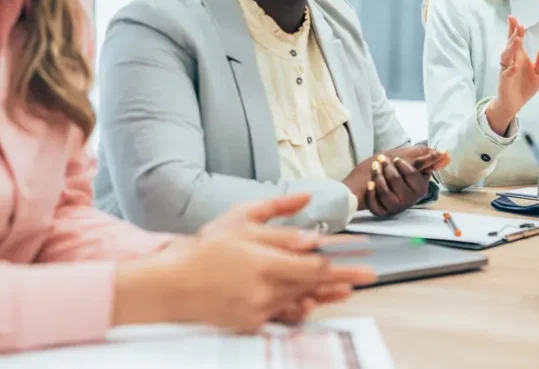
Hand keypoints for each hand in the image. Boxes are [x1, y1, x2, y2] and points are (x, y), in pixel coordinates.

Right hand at [114, 195, 375, 331]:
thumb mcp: (242, 223)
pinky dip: (297, 306)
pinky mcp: (250, 324)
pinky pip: (282, 315)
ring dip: (324, 295)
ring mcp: (257, 311)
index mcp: (264, 264)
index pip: (315, 268)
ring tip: (343, 290)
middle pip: (314, 286)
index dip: (344, 267)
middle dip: (342, 281)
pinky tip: (310, 301)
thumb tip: (309, 215)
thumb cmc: (207, 250)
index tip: (367, 266)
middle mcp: (264, 291)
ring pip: (301, 301)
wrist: (171, 286)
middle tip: (367, 277)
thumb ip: (279, 221)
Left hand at [364, 149, 447, 216]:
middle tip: (381, 159)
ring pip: (385, 192)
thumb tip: (446, 154)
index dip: (402, 164)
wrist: (370, 183)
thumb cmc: (393, 171)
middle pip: (396, 181)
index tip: (395, 158)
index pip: (412, 174)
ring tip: (374, 167)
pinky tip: (370, 183)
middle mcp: (409, 200)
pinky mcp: (382, 213)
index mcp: (420, 188)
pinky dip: (371, 192)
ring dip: (377, 177)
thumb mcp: (410, 162)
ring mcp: (395, 207)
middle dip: (387, 167)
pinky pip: (375, 204)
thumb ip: (427, 158)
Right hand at [486, 16, 538, 134]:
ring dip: (511, 47)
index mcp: (519, 56)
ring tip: (517, 39)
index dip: (513, 28)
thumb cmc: (525, 87)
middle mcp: (511, 60)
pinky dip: (511, 67)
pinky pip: (507, 71)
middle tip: (518, 25)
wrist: (514, 104)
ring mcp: (506, 69)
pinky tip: (515, 63)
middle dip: (513, 34)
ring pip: (506, 55)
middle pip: (510, 44)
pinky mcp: (504, 80)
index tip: (513, 18)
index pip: (515, 39)